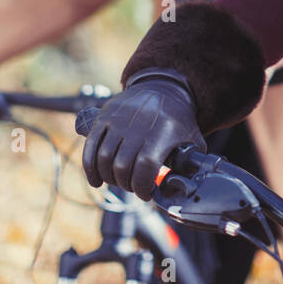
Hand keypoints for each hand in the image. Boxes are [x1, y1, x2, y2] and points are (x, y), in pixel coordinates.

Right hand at [82, 68, 205, 199]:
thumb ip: (192, 163)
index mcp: (162, 130)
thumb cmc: (177, 120)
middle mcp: (138, 123)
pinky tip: (96, 180)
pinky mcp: (103, 117)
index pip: (145, 166)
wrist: (161, 88)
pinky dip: (90, 168)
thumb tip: (189, 188)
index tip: (146, 195)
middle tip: (133, 187)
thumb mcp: (192, 137)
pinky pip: (90, 147)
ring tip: (119, 182)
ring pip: (104, 158)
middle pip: (122, 165)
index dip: (142, 186)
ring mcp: (118, 119)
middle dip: (126, 185)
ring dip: (109, 178)